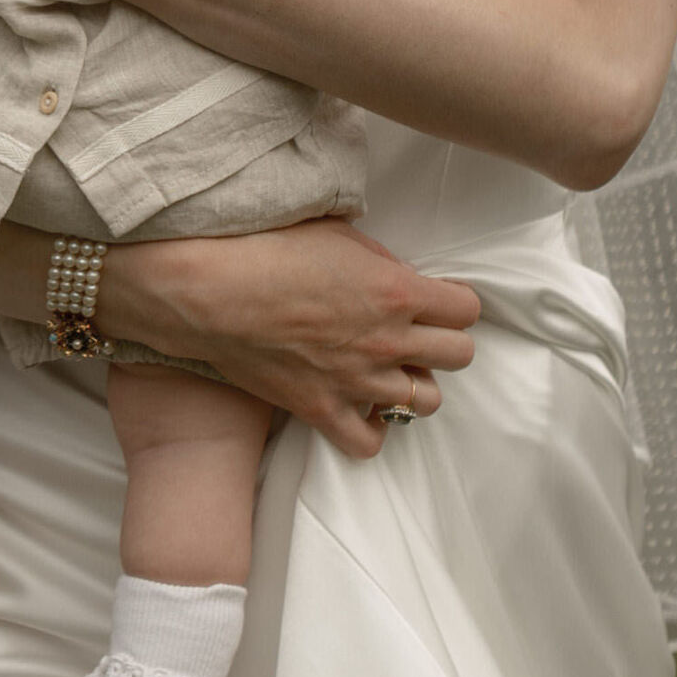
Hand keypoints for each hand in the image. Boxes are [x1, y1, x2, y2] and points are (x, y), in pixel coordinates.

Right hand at [101, 219, 480, 457]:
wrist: (209, 292)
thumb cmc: (268, 250)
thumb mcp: (339, 234)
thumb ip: (383, 262)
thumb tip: (401, 277)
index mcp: (398, 292)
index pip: (467, 309)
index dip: (455, 302)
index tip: (437, 299)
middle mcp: (388, 342)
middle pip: (459, 356)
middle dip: (444, 340)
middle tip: (417, 330)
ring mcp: (357, 381)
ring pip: (427, 401)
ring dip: (414, 382)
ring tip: (389, 366)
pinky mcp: (321, 410)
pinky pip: (371, 441)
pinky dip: (372, 426)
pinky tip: (360, 402)